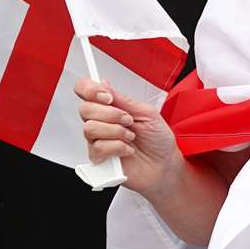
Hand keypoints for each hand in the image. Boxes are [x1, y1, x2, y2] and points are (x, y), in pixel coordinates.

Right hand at [74, 78, 183, 195]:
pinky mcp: (99, 158)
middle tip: (128, 121)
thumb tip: (103, 83)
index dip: (90, 90)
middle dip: (111, 114)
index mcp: (110, 107)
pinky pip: (98, 148)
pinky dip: (117, 147)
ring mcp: (98, 140)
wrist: (164, 165)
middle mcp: (100, 121)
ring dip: (116, 132)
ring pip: (90, 128)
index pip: (85, 90)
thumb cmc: (158, 139)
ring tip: (130, 137)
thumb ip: (123, 100)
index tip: (107, 96)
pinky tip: (127, 150)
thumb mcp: (146, 113)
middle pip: (85, 109)